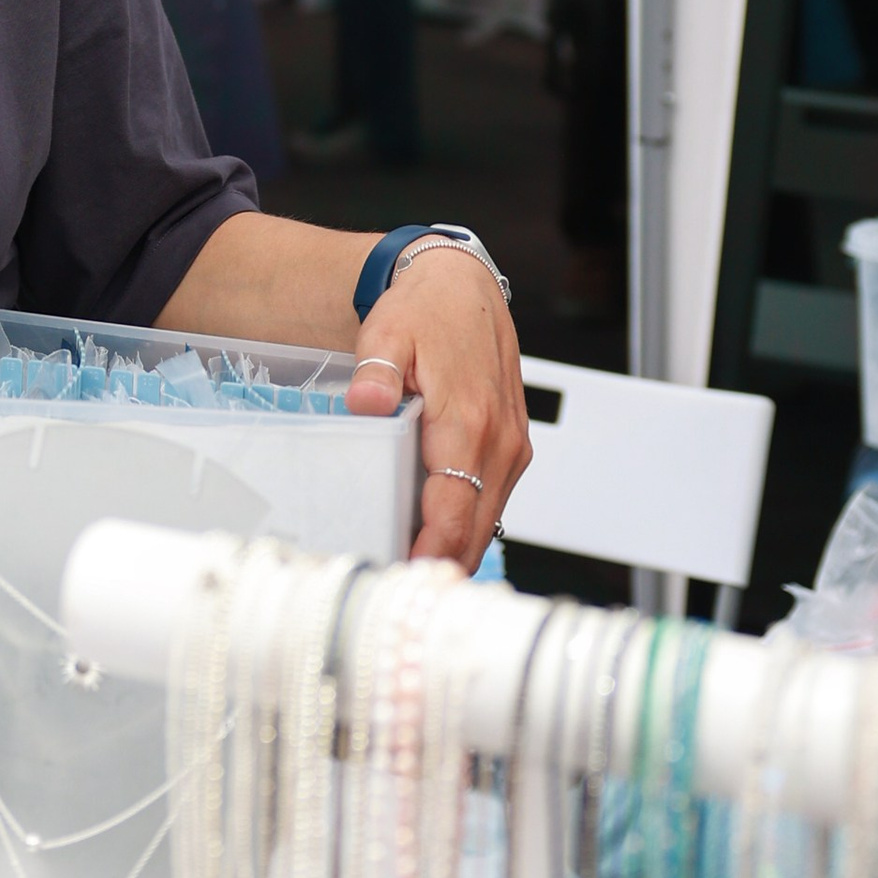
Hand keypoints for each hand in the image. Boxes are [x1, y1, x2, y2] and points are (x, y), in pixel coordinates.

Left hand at [345, 245, 530, 566]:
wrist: (461, 287)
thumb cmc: (425, 311)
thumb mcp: (388, 332)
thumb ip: (377, 371)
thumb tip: (366, 402)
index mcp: (468, 423)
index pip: (452, 512)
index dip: (428, 553)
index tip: (399, 578)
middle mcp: (499, 443)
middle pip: (474, 532)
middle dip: (439, 565)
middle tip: (392, 589)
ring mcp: (510, 449)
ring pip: (486, 522)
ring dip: (454, 550)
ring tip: (405, 571)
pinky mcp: (511, 449)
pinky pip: (491, 503)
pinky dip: (466, 527)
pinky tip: (430, 538)